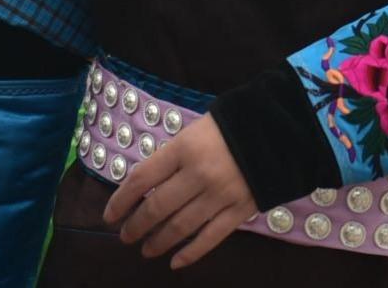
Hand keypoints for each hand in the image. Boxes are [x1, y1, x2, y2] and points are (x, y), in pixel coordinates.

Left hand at [105, 114, 259, 268]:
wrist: (278, 129)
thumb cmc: (230, 125)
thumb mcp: (194, 130)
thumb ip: (172, 157)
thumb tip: (146, 186)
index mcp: (183, 149)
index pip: (141, 179)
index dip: (120, 200)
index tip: (109, 215)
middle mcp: (198, 174)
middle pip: (157, 207)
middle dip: (136, 226)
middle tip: (125, 236)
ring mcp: (220, 195)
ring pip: (180, 227)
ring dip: (158, 242)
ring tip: (146, 249)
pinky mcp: (239, 211)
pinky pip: (210, 238)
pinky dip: (191, 253)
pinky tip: (175, 262)